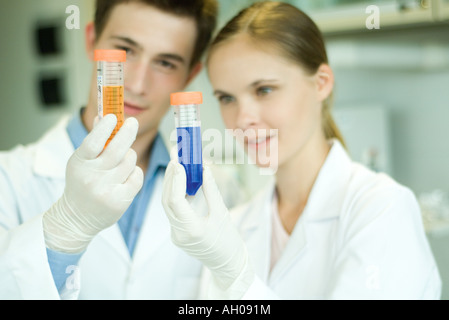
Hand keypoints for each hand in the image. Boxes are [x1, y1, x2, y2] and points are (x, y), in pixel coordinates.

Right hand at [43, 114, 143, 253]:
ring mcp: (106, 190)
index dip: (103, 128)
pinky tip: (127, 176)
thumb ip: (93, 140)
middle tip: (133, 123)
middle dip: (127, 133)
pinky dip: (135, 172)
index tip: (112, 117)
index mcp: (79, 163)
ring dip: (129, 156)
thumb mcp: (81, 162)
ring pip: (129, 162)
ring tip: (122, 162)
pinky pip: (137, 176)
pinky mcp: (119, 200)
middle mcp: (92, 177)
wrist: (77, 218)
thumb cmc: (81, 184)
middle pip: (116, 150)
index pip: (92, 142)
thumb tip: (102, 116)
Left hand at [162, 160, 253, 298]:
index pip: (176, 201)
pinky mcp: (177, 233)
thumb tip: (204, 168)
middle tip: (176, 157)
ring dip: (172, 184)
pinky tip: (183, 181)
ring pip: (168, 205)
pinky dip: (176, 194)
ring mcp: (176, 234)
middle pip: (167, 200)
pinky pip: (173, 210)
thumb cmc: (229, 241)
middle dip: (171, 177)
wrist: (228, 264)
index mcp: (191, 230)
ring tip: (178, 164)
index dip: (176, 180)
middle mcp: (179, 233)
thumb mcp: (222, 213)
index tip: (180, 163)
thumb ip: (211, 190)